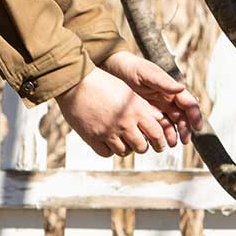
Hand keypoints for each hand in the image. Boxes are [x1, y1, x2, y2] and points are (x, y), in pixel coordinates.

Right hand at [57, 66, 171, 156]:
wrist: (75, 82)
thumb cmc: (103, 82)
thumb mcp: (128, 91)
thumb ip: (144, 107)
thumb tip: (160, 119)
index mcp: (136, 110)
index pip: (156, 134)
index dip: (159, 142)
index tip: (159, 145)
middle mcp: (124, 123)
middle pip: (141, 147)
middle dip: (142, 146)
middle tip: (140, 143)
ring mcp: (107, 132)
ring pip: (124, 152)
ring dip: (126, 148)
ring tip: (123, 140)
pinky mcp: (92, 138)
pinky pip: (107, 153)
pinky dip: (110, 150)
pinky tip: (109, 141)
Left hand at [102, 50, 203, 144]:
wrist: (117, 71)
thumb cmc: (134, 69)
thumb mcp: (147, 74)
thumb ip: (163, 82)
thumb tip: (181, 87)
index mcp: (172, 90)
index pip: (188, 104)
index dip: (195, 115)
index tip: (197, 127)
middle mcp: (169, 100)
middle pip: (182, 117)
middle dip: (185, 129)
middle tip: (184, 141)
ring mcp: (160, 108)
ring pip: (172, 124)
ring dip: (174, 135)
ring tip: (171, 144)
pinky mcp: (150, 115)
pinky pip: (158, 127)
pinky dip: (161, 135)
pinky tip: (158, 142)